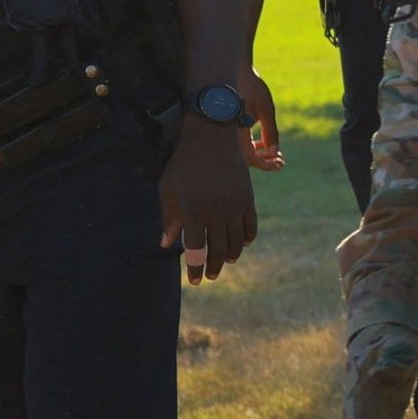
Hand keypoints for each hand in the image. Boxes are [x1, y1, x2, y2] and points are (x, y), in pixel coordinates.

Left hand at [160, 121, 257, 283]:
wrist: (212, 137)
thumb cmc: (184, 164)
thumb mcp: (168, 189)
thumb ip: (168, 218)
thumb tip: (167, 244)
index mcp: (193, 211)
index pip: (196, 249)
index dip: (195, 268)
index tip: (194, 281)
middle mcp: (216, 212)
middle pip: (218, 250)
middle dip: (213, 267)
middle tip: (210, 276)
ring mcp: (234, 206)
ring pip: (236, 242)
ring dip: (230, 255)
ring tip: (225, 261)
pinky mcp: (248, 199)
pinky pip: (250, 227)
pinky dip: (246, 239)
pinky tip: (240, 244)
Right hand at [239, 68, 284, 173]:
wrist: (237, 71)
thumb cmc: (251, 88)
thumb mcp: (266, 110)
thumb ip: (270, 132)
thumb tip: (274, 153)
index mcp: (236, 131)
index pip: (250, 158)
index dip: (266, 164)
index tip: (280, 164)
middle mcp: (229, 132)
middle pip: (246, 158)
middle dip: (265, 162)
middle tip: (281, 163)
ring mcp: (229, 129)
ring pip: (244, 151)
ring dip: (260, 155)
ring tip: (277, 156)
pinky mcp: (231, 124)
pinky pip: (241, 142)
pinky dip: (254, 145)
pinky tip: (266, 144)